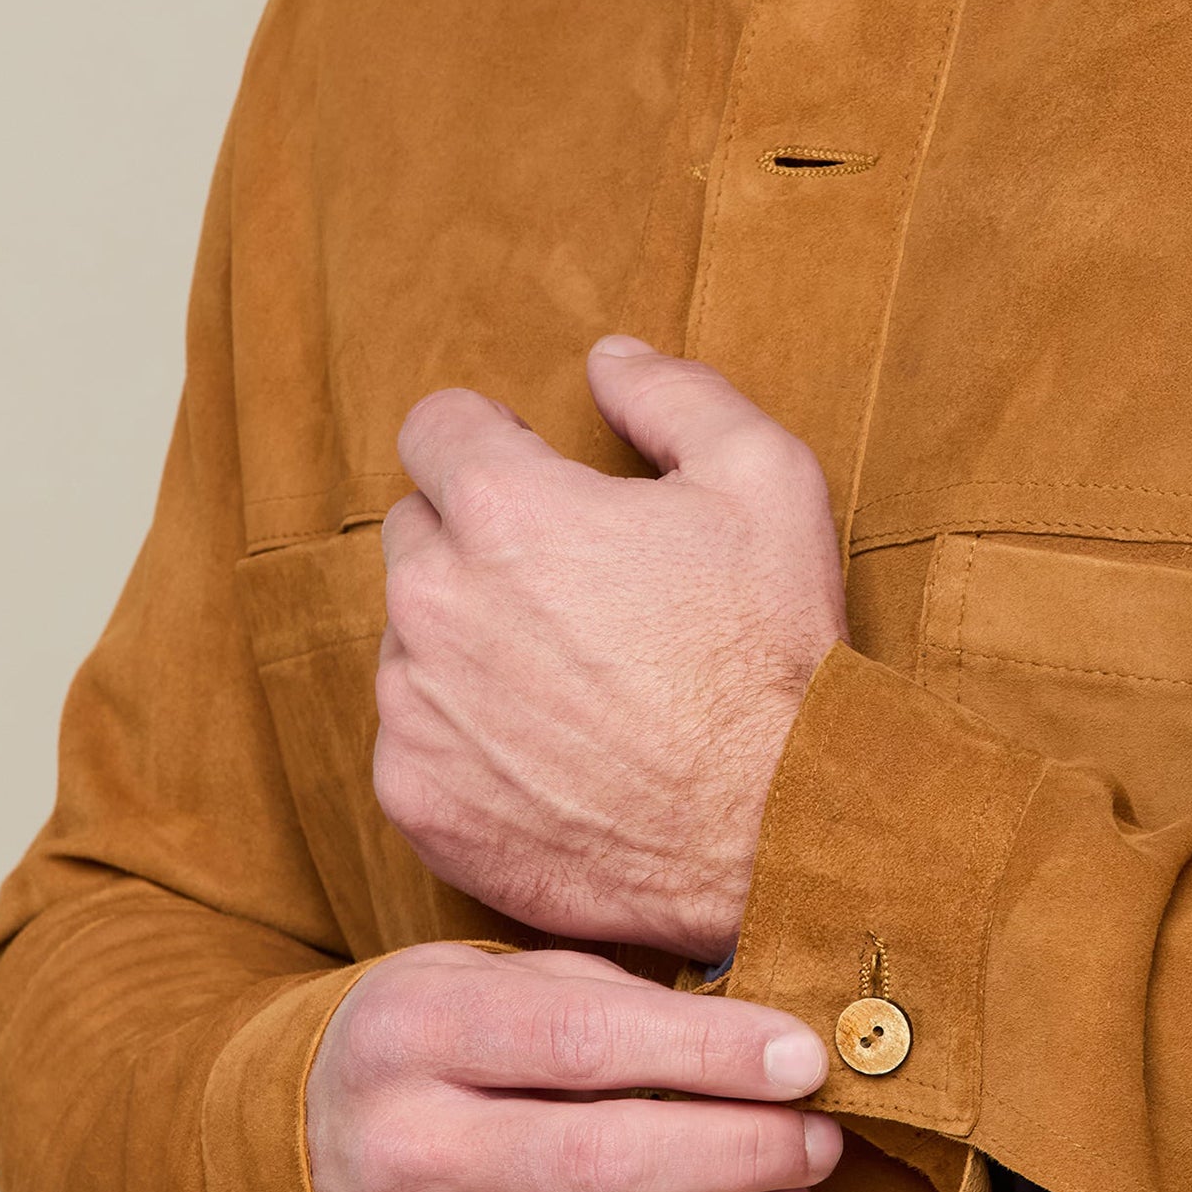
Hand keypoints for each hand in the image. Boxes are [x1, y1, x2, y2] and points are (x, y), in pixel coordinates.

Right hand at [305, 943, 838, 1191]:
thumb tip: (763, 1039)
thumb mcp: (484, 979)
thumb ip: (606, 993)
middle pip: (605, 1162)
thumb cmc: (435, 1048)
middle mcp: (398, 1150)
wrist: (294, 1156)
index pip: (584, 1038)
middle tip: (818, 1137)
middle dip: (743, 1150)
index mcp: (412, 1032)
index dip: (711, 1052)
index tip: (804, 1058)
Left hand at [374, 339, 846, 962]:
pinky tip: (554, 761)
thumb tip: (605, 358)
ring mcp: (418, 710)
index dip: (494, 446)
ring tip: (575, 691)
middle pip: (416, 535)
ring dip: (471, 650)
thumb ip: (673, 395)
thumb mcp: (766, 481)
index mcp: (505, 507)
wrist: (780, 833)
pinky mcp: (419, 800)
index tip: (540, 485)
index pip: (435, 428)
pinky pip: (415, 745)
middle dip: (481, 548)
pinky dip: (468, 747)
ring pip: (411, 644)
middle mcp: (436, 602)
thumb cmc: (776, 657)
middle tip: (578, 600)